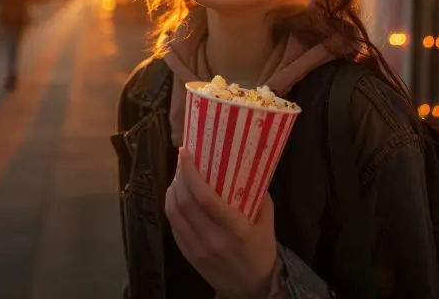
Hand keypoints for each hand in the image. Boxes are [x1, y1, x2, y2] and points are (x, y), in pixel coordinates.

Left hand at [165, 148, 278, 297]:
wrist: (253, 287)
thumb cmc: (261, 249)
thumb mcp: (267, 221)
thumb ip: (258, 194)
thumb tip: (246, 165)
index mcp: (236, 229)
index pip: (205, 198)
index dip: (191, 174)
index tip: (186, 154)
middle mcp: (214, 239)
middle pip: (185, 202)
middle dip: (180, 177)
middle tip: (183, 161)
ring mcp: (198, 249)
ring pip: (174, 214)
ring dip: (172, 190)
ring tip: (178, 177)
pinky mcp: (189, 256)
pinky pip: (174, 227)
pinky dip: (171, 207)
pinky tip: (176, 196)